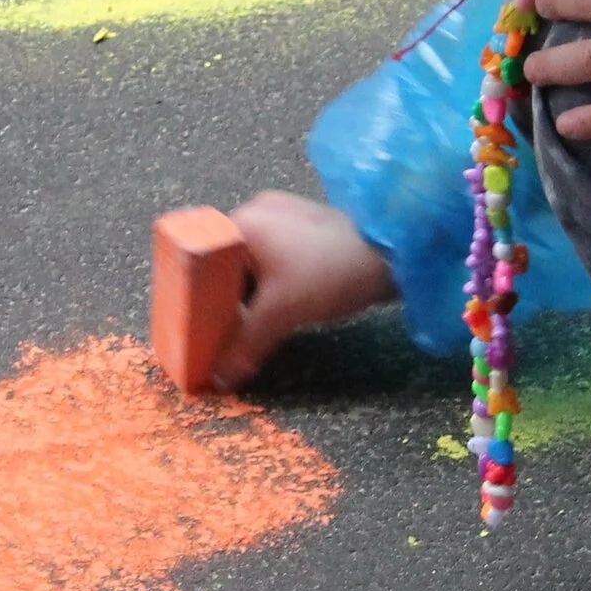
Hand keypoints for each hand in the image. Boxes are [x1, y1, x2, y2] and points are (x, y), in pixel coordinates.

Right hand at [207, 191, 395, 391]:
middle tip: (221, 332)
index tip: (195, 324)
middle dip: (224, 299)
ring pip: (251, 262)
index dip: (195, 295)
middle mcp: (258, 211)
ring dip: (249, 293)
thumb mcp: (282, 313)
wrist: (395, 252)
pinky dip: (270, 283)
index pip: (201, 259)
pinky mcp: (307, 226)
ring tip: (250, 324)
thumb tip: (219, 379)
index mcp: (243, 222)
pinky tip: (277, 306)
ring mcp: (285, 215)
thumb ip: (245, 346)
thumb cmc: (332, 273)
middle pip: (225, 262)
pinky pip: (274, 257)